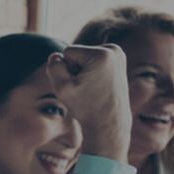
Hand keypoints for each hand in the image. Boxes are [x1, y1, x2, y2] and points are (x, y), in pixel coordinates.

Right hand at [46, 44, 130, 160]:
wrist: (110, 122)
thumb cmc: (86, 107)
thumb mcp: (62, 88)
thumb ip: (54, 67)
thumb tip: (56, 55)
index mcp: (102, 54)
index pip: (68, 52)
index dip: (67, 70)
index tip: (80, 86)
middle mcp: (114, 50)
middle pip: (77, 53)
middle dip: (76, 69)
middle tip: (87, 89)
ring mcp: (119, 55)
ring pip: (84, 57)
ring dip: (83, 72)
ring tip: (93, 89)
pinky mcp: (119, 61)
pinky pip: (92, 61)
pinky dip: (91, 72)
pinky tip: (98, 86)